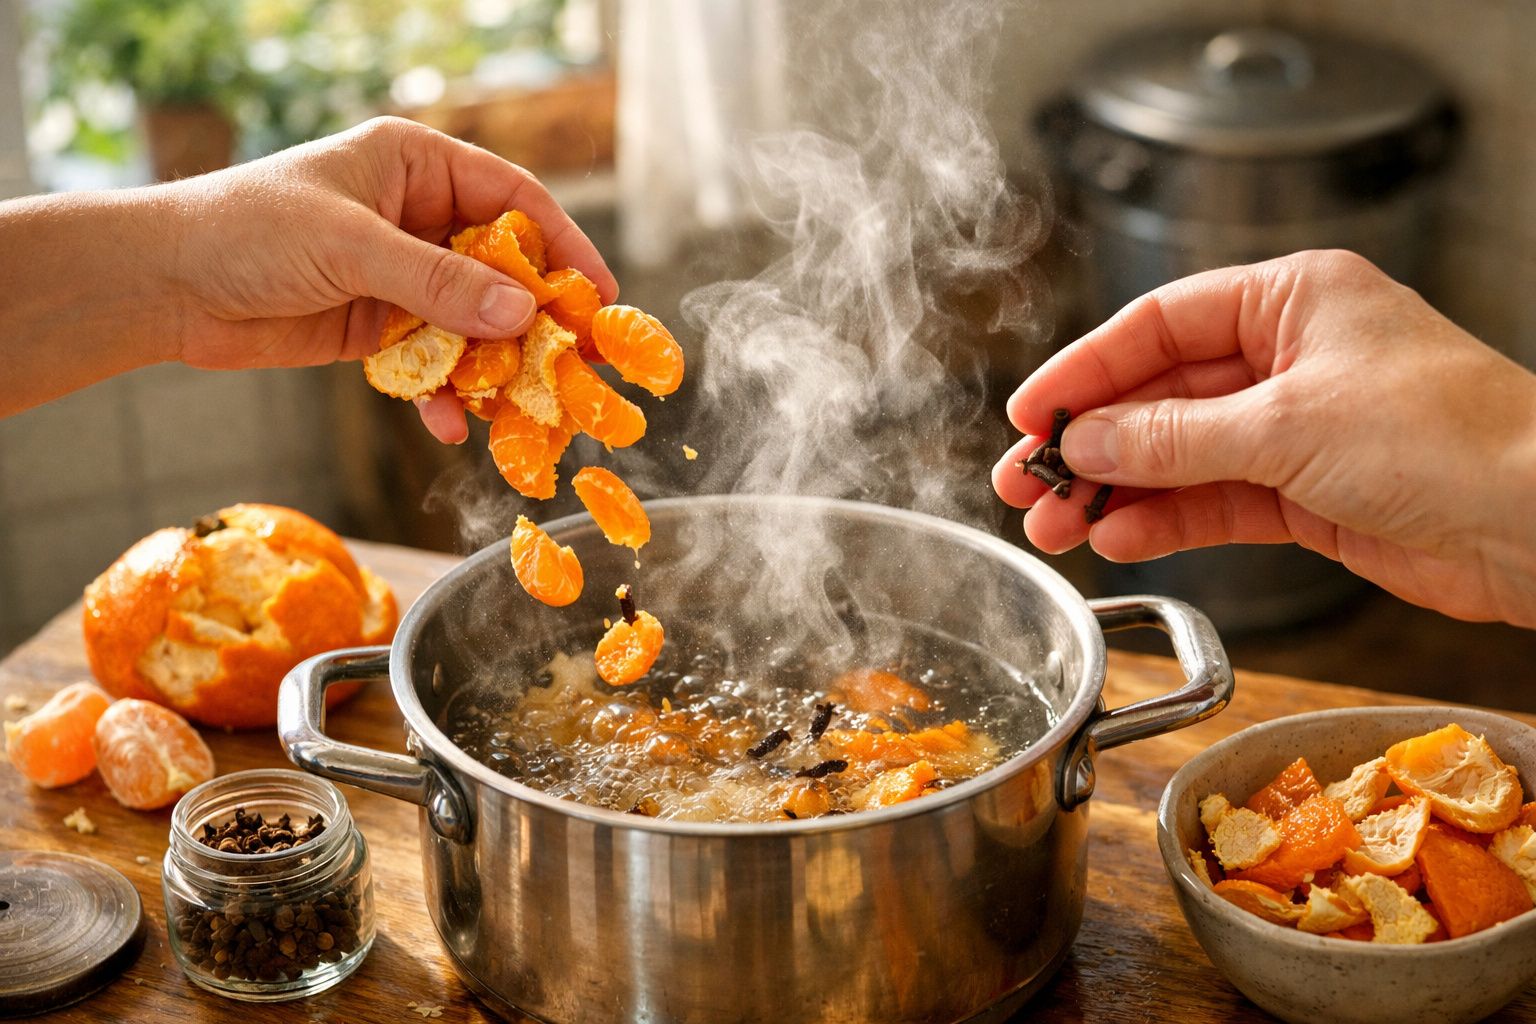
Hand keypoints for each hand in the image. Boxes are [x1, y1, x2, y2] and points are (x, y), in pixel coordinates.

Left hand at [163, 117, 618, 441]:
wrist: (165, 285)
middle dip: (539, 321)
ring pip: (474, 324)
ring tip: (528, 411)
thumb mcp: (352, 248)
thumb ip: (438, 283)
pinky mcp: (378, 329)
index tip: (599, 296)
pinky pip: (434, 363)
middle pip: (504, 270)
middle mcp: (417, 217)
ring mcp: (400, 277)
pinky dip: (447, 394)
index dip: (563, 247)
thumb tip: (522, 318)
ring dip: (498, 368)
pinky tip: (455, 425)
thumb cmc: (247, 231)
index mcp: (416, 166)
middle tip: (581, 365)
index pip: (514, 201)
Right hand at [992, 250, 1535, 627]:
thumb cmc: (1450, 438)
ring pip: (1177, 455)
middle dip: (1088, 443)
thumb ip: (1172, 437)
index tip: (1028, 413)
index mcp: (1291, 299)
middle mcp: (1288, 356)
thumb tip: (1087, 441)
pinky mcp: (1306, 493)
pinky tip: (1120, 538)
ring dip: (1115, 492)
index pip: (1157, 324)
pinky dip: (1165, 521)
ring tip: (1054, 527)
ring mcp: (1295, 428)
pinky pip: (1213, 501)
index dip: (1084, 370)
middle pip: (1158, 394)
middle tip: (1023, 482)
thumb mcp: (1288, 425)